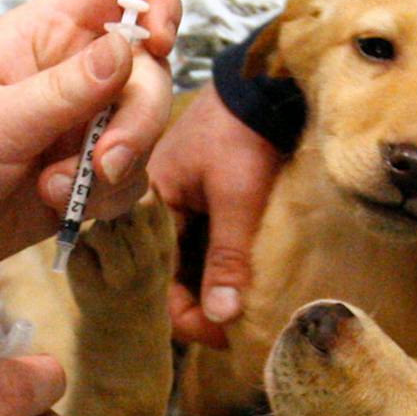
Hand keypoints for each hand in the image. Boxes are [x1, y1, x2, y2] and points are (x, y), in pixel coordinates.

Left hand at [0, 0, 179, 270]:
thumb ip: (62, 92)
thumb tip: (129, 48)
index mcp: (41, 34)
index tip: (156, 42)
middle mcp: (67, 74)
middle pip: (146, 70)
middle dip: (138, 118)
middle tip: (102, 162)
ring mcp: (73, 127)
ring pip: (141, 132)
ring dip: (117, 168)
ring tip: (54, 192)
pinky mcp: (74, 178)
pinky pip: (125, 182)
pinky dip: (108, 200)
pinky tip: (59, 209)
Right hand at [147, 84, 284, 346]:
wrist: (268, 80)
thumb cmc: (243, 131)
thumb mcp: (237, 196)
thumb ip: (227, 257)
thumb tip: (222, 317)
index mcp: (148, 204)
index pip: (154, 278)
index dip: (188, 314)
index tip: (226, 335)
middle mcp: (158, 206)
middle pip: (174, 274)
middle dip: (206, 305)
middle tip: (245, 328)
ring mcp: (184, 200)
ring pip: (194, 261)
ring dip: (220, 285)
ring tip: (253, 306)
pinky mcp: (208, 195)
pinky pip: (210, 242)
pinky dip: (229, 263)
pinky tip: (253, 275)